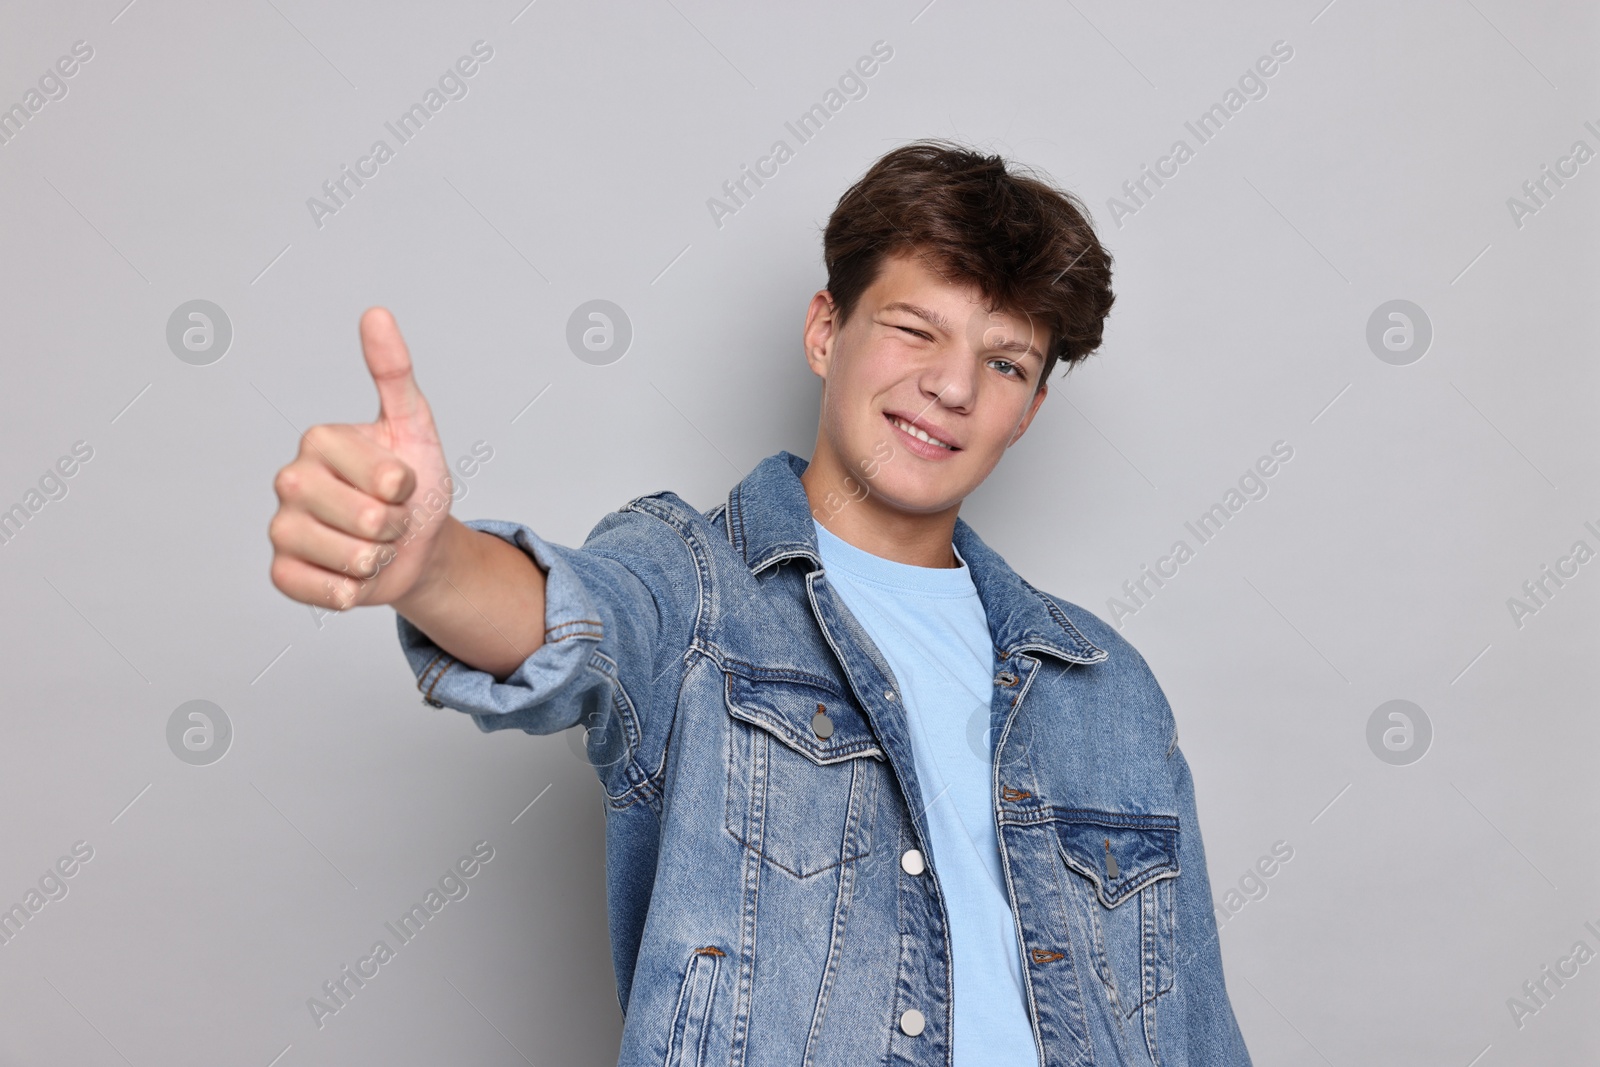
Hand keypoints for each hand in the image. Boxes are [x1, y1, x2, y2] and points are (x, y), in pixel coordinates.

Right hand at [269, 307, 454, 610]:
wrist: (414, 545)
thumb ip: (394, 373)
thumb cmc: (414, 486)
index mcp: (319, 440)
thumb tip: (376, 313)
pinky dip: (351, 590)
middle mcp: (290, 479)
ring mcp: (282, 527)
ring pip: (349, 558)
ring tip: (374, 544)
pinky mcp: (282, 571)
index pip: (385, 478)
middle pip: (367, 520)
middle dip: (396, 527)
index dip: (408, 488)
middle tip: (389, 518)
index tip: (401, 482)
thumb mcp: (413, 427)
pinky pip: (320, 590)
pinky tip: (351, 573)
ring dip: (379, 560)